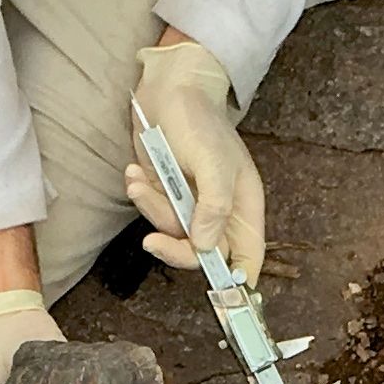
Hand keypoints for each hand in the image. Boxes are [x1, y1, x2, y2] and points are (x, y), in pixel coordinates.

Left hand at [126, 37, 265, 284]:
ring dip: (151, 211)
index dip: (237, 280)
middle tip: (153, 242)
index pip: (248, 257)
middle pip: (204, 255)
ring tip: (140, 181)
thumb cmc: (199, 120)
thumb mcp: (213, 162)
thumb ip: (214, 206)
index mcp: (243, 206)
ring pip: (172, 234)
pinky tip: (135, 173)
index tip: (219, 294)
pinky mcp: (165, 194)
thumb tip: (208, 247)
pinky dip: (140, 195)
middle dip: (176, 249)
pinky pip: (152, 212)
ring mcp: (190, 204)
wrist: (167, 89)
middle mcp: (219, 211)